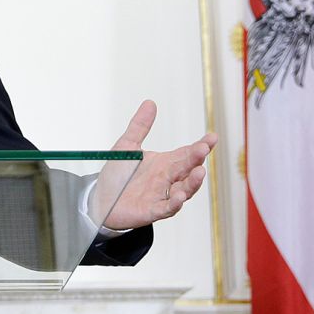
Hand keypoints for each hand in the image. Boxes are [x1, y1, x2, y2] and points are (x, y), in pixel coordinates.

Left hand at [91, 101, 215, 230]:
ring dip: (192, 182)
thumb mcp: (127, 146)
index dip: (201, 146)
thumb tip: (150, 102)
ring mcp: (162, 195)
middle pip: (187, 168)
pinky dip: (175, 203)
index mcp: (165, 163)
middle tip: (203, 149)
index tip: (212, 137)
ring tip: (199, 172)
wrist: (100, 201)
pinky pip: (167, 208)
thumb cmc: (117, 175)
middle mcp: (167, 179)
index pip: (187, 153)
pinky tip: (179, 196)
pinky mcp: (153, 210)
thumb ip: (139, 126)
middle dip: (197, 159)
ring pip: (184, 189)